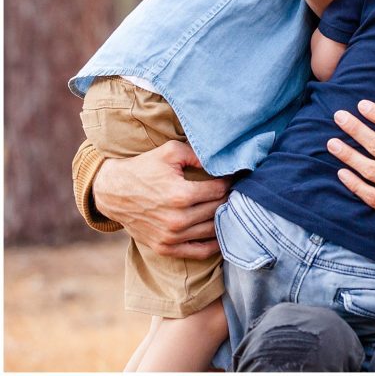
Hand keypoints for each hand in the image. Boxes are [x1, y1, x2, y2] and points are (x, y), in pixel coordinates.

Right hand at [92, 140, 229, 258]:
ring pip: (213, 229)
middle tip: (233, 191)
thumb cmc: (143, 168)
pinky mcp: (164, 247)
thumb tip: (222, 162)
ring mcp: (171, 237)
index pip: (220, 190)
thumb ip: (198, 154)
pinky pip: (199, 252)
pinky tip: (222, 233)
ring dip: (224, 218)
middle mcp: (177, 219)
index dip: (229, 181)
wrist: (112, 191)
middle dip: (228, 198)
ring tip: (228, 207)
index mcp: (181, 195)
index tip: (231, 177)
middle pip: (218, 209)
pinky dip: (215, 244)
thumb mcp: (170, 152)